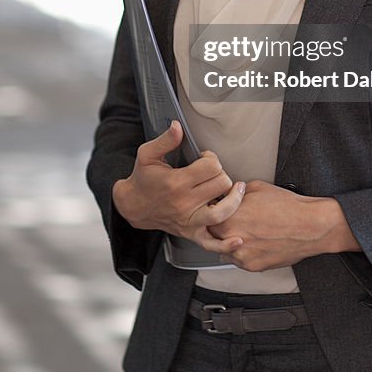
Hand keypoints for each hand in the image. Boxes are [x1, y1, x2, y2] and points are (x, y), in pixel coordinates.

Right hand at [112, 121, 245, 254]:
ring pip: (223, 211)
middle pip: (221, 185)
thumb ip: (165, 140)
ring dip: (233, 199)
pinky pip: (212, 244)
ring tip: (236, 189)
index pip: (211, 167)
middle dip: (220, 174)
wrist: (133, 206)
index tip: (204, 158)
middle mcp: (185, 203)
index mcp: (177, 182)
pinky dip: (226, 245)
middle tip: (212, 173)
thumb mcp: (147, 154)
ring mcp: (189, 221)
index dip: (211, 158)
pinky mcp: (190, 233)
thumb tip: (178, 126)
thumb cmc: (142, 178)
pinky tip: (238, 239)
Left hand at [208, 180, 352, 270]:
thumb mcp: (258, 188)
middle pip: (212, 236)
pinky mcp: (253, 266)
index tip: (217, 210)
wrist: (309, 226)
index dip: (212, 213)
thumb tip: (229, 194)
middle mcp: (232, 238)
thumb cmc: (288, 207)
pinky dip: (243, 252)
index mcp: (230, 216)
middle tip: (231, 221)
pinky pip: (238, 260)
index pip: (206, 217)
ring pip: (224, 250)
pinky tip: (255, 241)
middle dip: (219, 228)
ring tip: (246, 231)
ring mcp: (242, 255)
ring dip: (229, 242)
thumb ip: (236, 193)